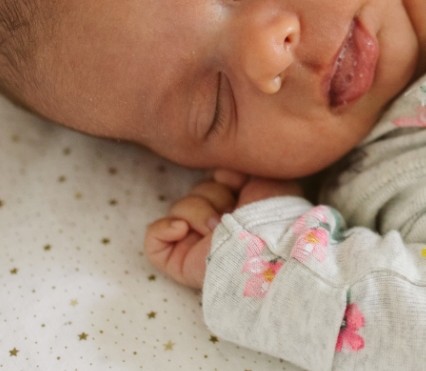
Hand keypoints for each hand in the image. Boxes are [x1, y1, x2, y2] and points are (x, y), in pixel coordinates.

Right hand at [143, 170, 304, 289]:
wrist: (265, 248)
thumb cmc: (272, 215)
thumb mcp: (269, 178)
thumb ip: (245, 165)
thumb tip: (222, 169)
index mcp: (236, 207)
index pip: (213, 182)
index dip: (222, 179)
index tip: (236, 184)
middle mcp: (214, 225)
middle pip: (195, 192)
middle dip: (212, 196)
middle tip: (230, 213)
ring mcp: (194, 243)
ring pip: (177, 209)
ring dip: (197, 213)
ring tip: (216, 229)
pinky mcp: (177, 261)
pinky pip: (153, 237)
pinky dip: (163, 229)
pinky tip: (182, 230)